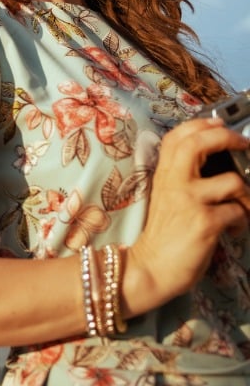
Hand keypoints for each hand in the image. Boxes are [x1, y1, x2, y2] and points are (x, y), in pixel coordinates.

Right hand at [125, 116, 249, 313]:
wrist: (151, 267)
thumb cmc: (163, 234)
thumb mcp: (165, 197)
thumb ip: (181, 178)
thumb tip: (212, 162)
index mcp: (164, 175)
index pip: (178, 137)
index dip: (200, 124)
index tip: (219, 123)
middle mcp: (174, 182)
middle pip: (198, 143)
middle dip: (226, 138)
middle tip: (243, 144)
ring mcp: (189, 201)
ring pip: (233, 182)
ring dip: (245, 195)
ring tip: (241, 207)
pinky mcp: (205, 223)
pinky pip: (239, 212)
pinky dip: (242, 220)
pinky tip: (233, 229)